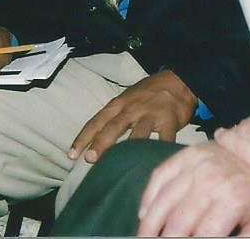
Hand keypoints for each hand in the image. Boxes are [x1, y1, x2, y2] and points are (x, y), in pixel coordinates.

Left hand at [71, 70, 197, 162]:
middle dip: (101, 144)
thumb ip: (115, 118)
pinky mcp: (169, 120)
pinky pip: (164, 139)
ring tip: (122, 167)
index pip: (96, 121)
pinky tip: (154, 164)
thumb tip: (97, 141)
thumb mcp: (127, 100)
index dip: (83, 138)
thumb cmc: (148, 94)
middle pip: (113, 127)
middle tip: (90, 160)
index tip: (71, 154)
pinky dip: (159, 151)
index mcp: (118, 104)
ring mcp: (150, 114)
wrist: (178, 81)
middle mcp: (131, 108)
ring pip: (138, 134)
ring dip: (129, 150)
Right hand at [138, 142, 249, 236]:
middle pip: (179, 221)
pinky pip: (158, 177)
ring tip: (143, 237)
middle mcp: (210, 182)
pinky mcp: (183, 155)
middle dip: (166, 238)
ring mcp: (193, 166)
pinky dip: (148, 197)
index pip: (205, 234)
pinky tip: (143, 214)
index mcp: (233, 200)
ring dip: (149, 224)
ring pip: (163, 200)